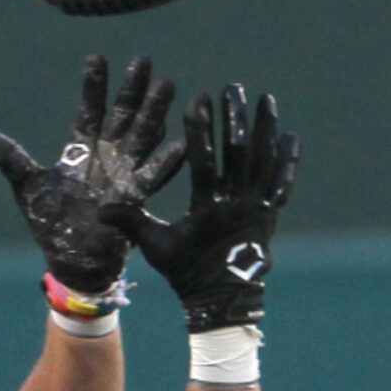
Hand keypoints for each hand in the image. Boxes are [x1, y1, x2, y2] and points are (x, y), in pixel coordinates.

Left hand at [0, 54, 184, 292]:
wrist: (71, 260)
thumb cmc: (50, 222)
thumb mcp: (27, 187)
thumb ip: (10, 160)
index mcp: (82, 148)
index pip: (89, 109)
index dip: (94, 85)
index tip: (97, 57)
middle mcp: (107, 156)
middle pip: (122, 115)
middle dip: (133, 89)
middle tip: (143, 60)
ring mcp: (123, 175)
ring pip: (142, 137)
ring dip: (155, 114)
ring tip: (168, 86)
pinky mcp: (134, 198)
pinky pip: (152, 177)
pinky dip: (166, 162)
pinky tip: (180, 144)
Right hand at [100, 84, 299, 330]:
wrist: (224, 301)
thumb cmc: (186, 273)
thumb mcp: (157, 248)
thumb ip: (132, 223)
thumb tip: (100, 208)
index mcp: (207, 210)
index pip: (204, 161)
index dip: (201, 129)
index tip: (198, 99)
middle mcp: (237, 206)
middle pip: (239, 153)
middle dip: (236, 117)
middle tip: (232, 88)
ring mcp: (258, 209)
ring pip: (265, 161)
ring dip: (265, 129)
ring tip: (265, 99)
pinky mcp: (271, 214)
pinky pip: (283, 181)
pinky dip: (288, 159)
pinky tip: (290, 135)